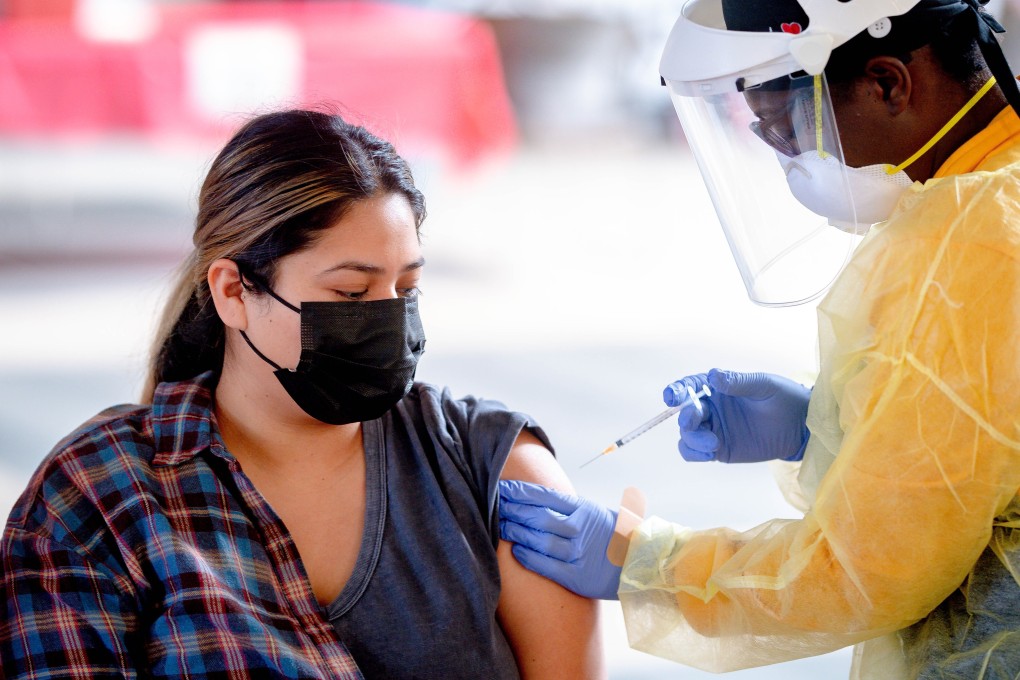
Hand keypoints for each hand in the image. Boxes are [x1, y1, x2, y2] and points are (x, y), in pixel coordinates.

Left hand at [497, 480, 621, 599]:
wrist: (641, 565)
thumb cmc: (613, 537)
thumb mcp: (596, 513)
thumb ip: (569, 507)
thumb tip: (535, 496)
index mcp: (584, 509)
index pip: (544, 496)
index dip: (519, 491)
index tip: (500, 488)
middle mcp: (581, 529)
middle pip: (539, 516)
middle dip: (512, 510)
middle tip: (492, 506)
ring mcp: (579, 553)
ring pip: (541, 539)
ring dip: (517, 532)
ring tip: (499, 526)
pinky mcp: (578, 576)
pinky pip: (549, 565)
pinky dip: (530, 558)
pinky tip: (516, 551)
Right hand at [663, 369, 809, 462]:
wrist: (800, 426)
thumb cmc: (782, 398)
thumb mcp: (763, 385)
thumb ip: (738, 382)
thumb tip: (714, 376)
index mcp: (716, 388)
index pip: (688, 387)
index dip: (676, 391)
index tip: (671, 397)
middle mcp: (710, 408)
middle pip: (684, 414)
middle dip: (686, 417)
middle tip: (696, 420)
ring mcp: (712, 430)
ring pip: (687, 435)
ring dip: (692, 439)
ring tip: (713, 444)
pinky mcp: (718, 449)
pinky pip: (696, 453)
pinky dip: (695, 453)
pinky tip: (710, 453)